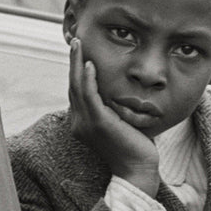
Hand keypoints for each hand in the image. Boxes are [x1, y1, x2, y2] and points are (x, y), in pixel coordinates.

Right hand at [67, 38, 159, 195]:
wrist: (137, 170)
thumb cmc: (133, 148)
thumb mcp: (119, 124)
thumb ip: (113, 109)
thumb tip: (118, 93)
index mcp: (82, 124)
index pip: (77, 92)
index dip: (77, 71)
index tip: (81, 53)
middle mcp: (79, 123)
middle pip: (73, 86)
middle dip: (74, 62)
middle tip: (76, 41)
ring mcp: (86, 124)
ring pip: (77, 87)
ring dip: (77, 63)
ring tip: (79, 44)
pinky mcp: (98, 123)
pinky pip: (89, 96)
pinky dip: (88, 79)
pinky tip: (89, 64)